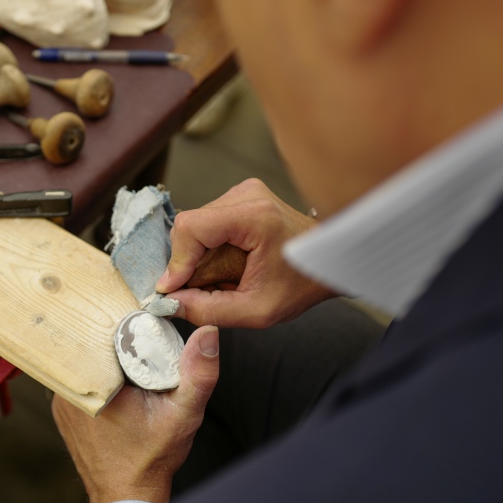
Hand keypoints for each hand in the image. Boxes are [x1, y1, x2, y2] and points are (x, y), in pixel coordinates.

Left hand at [52, 326, 219, 502]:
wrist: (127, 496)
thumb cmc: (151, 459)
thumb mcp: (182, 414)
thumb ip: (198, 374)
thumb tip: (207, 334)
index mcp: (92, 383)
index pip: (101, 332)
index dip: (124, 322)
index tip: (144, 323)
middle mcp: (68, 389)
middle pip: (91, 345)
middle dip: (115, 338)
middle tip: (141, 338)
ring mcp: (61, 401)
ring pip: (84, 361)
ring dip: (105, 357)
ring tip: (130, 355)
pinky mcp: (64, 410)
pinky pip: (80, 379)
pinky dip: (97, 375)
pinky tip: (115, 377)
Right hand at [155, 178, 335, 327]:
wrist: (330, 262)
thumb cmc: (302, 284)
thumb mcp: (257, 311)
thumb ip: (210, 310)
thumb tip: (172, 302)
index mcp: (255, 217)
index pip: (191, 227)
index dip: (176, 260)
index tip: (173, 289)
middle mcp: (248, 194)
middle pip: (191, 225)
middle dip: (188, 261)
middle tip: (203, 288)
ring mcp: (245, 191)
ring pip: (196, 223)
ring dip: (198, 254)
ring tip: (222, 276)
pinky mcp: (243, 194)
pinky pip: (208, 221)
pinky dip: (209, 245)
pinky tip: (228, 262)